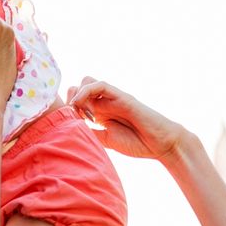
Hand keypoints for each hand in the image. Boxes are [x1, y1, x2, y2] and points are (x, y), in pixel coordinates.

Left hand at [66, 78, 188, 162]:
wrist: (159, 144)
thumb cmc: (135, 143)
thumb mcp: (105, 141)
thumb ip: (89, 133)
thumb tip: (68, 130)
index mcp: (98, 112)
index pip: (74, 99)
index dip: (66, 110)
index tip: (67, 125)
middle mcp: (103, 102)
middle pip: (77, 87)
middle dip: (69, 100)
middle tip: (74, 119)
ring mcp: (112, 97)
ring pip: (85, 81)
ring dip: (77, 96)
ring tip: (83, 116)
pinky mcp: (120, 96)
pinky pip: (98, 85)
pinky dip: (86, 93)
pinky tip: (88, 111)